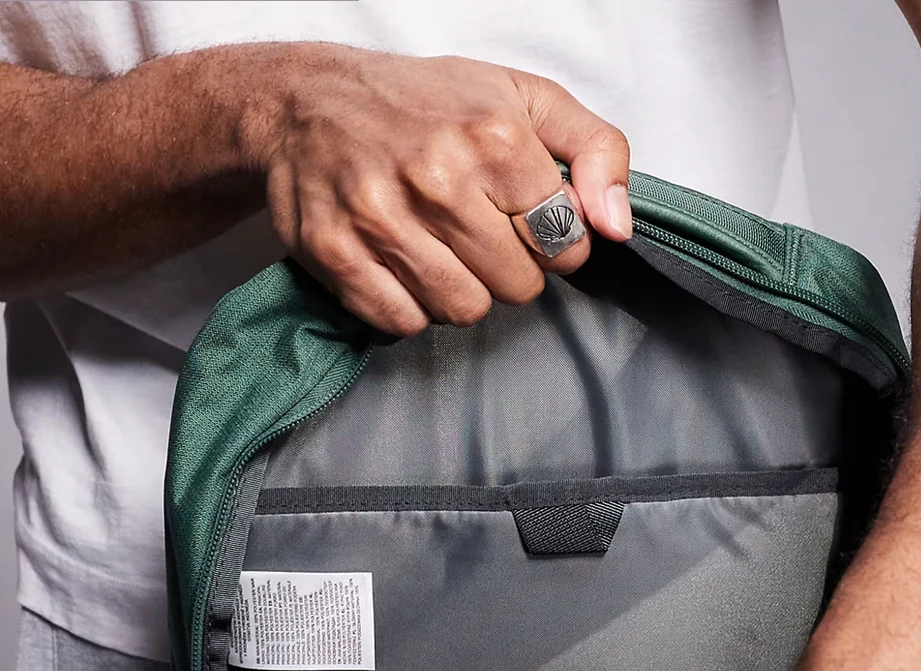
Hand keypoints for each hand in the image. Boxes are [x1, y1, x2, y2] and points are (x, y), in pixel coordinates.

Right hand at [242, 47, 630, 333]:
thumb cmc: (424, 104)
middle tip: (477, 233)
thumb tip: (617, 225)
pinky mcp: (338, 253)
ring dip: (460, 290)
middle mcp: (438, 174)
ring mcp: (383, 217)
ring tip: (439, 249)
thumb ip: (595, 151)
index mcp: (493, 133)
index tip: (526, 221)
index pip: (564, 241)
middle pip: (518, 286)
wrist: (303, 102)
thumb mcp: (523, 99)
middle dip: (507, 267)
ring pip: (464, 310)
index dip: (553, 240)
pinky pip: (405, 321)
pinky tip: (401, 264)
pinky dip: (409, 305)